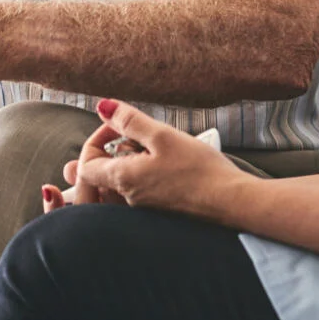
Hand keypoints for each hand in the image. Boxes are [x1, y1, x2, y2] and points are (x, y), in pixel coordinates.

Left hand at [41, 100, 249, 220]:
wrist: (232, 203)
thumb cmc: (200, 170)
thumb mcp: (163, 135)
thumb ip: (130, 121)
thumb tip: (102, 107)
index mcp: (123, 179)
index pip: (86, 165)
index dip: (96, 139)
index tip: (119, 125)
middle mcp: (128, 200)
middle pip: (100, 175)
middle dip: (109, 149)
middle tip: (131, 133)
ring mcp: (144, 209)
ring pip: (119, 183)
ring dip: (127, 161)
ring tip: (150, 145)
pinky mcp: (159, 212)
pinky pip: (136, 192)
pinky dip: (140, 174)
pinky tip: (163, 163)